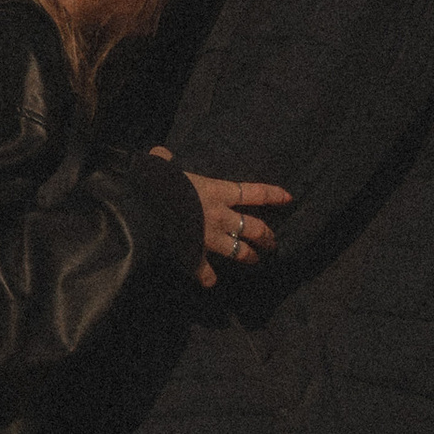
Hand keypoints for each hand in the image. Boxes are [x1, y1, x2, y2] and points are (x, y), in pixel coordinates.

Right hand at [163, 160, 289, 286]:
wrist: (145, 206)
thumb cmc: (158, 182)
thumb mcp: (163, 166)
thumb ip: (165, 159)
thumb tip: (160, 153)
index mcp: (217, 191)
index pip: (254, 193)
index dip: (273, 195)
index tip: (289, 198)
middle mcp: (220, 216)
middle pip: (254, 228)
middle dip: (267, 237)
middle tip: (272, 242)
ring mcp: (209, 238)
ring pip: (239, 251)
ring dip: (249, 256)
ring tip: (255, 259)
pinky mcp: (194, 254)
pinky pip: (205, 271)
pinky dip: (207, 277)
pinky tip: (210, 281)